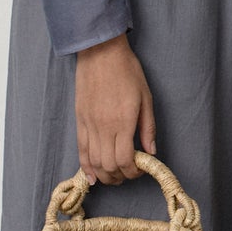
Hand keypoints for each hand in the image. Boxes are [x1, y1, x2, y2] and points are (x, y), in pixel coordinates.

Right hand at [74, 35, 155, 183]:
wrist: (100, 53)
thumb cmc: (127, 71)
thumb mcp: (146, 98)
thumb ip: (148, 128)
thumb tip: (152, 152)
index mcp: (122, 121)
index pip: (125, 159)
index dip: (133, 171)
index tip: (140, 170)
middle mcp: (103, 126)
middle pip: (108, 165)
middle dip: (119, 177)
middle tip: (128, 176)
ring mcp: (89, 124)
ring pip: (93, 161)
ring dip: (104, 175)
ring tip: (114, 177)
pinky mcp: (80, 120)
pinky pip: (81, 149)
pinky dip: (85, 166)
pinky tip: (91, 177)